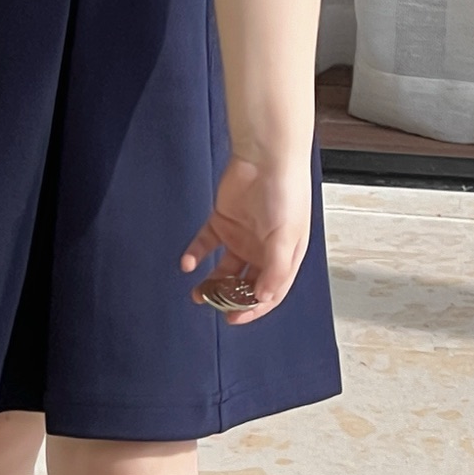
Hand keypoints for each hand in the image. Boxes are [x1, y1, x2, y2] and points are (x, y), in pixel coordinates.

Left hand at [179, 152, 311, 324]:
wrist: (265, 156)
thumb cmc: (285, 192)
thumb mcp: (285, 236)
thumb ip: (274, 269)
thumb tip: (262, 297)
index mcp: (284, 256)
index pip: (269, 292)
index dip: (253, 309)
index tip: (234, 319)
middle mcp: (263, 250)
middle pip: (245, 284)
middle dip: (231, 299)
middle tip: (214, 306)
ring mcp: (241, 236)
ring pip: (224, 269)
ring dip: (212, 283)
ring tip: (198, 293)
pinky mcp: (222, 221)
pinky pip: (205, 244)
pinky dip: (195, 255)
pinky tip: (188, 264)